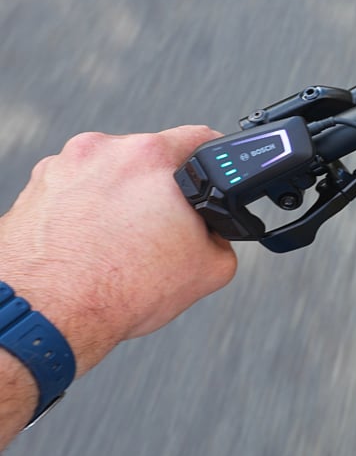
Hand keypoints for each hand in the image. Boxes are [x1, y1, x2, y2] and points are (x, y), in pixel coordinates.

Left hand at [0, 127, 237, 375]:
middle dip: (160, 190)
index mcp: (150, 157)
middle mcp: (103, 150)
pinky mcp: (33, 190)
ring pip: (109, 176)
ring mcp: (62, 167)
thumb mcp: (209, 269)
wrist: (47, 316)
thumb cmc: (116, 291)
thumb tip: (214, 235)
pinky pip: (74, 193)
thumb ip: (222, 238)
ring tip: (121, 246)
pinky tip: (91, 247)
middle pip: (149, 160)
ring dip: (120, 200)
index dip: (214, 163)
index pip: (199, 138)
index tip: (210, 179)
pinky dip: (85, 213)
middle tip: (162, 232)